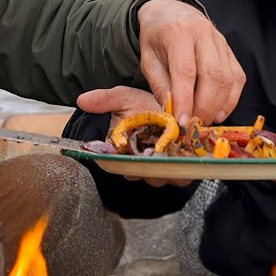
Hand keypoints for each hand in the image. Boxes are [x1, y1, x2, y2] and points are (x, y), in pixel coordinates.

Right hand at [76, 86, 192, 186]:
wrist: (163, 102)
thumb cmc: (139, 105)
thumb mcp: (122, 98)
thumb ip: (104, 100)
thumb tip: (82, 100)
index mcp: (127, 155)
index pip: (126, 169)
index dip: (131, 168)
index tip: (135, 162)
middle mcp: (145, 164)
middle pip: (150, 176)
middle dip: (155, 171)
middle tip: (161, 160)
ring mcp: (165, 164)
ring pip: (169, 177)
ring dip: (174, 169)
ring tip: (179, 158)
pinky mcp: (183, 161)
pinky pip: (187, 170)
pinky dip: (191, 165)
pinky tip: (193, 155)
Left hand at [135, 0, 244, 125]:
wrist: (171, 12)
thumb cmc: (156, 37)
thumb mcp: (148, 59)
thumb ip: (160, 85)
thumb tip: (172, 113)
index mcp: (179, 32)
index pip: (185, 70)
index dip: (185, 99)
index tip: (182, 122)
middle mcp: (204, 33)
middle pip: (212, 75)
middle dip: (204, 106)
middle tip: (194, 126)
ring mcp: (221, 41)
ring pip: (228, 78)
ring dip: (218, 106)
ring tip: (204, 122)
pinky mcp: (230, 50)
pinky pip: (238, 77)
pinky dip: (231, 99)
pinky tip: (219, 113)